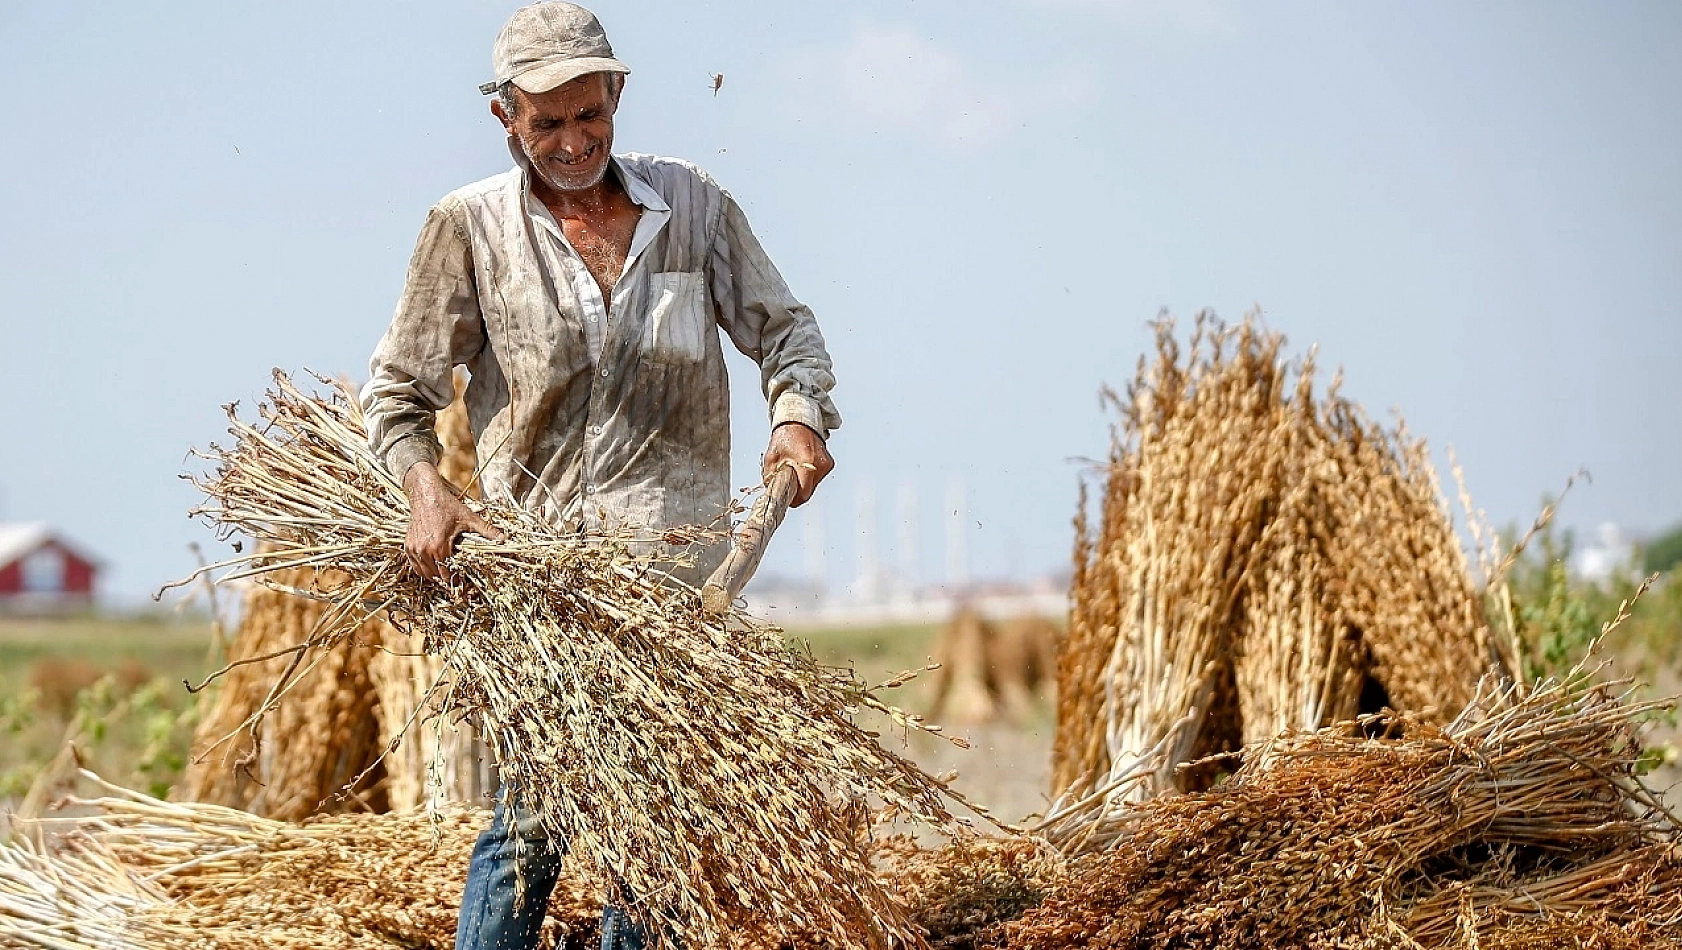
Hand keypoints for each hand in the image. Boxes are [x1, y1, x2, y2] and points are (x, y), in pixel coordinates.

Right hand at [402, 462, 503, 583]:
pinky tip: (433, 566)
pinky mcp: (407, 546)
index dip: (455, 580)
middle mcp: (423, 550)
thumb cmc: (446, 505)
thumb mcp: (468, 518)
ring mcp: (413, 549)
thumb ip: (486, 530)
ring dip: (434, 575)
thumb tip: (503, 538)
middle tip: (456, 578)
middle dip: (446, 578)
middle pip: (435, 576)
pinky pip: (415, 565)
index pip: (446, 574)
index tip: (462, 583)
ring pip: (424, 573)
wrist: (424, 494)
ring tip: (445, 573)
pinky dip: (423, 569)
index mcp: (438, 547)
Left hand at [763, 422, 832, 506]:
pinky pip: (818, 477)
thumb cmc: (785, 436)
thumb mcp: (771, 457)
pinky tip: (802, 465)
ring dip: (803, 483)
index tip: (787, 498)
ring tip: (794, 470)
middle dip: (797, 490)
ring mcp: (826, 464)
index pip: (803, 494)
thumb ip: (770, 477)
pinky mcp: (829, 463)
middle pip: (808, 491)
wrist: (799, 421)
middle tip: (787, 482)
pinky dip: (809, 475)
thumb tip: (771, 492)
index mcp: (807, 463)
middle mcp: (820, 465)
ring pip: (813, 485)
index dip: (793, 500)